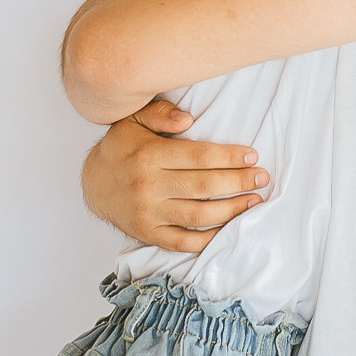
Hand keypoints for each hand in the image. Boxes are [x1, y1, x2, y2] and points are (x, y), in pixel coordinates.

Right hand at [81, 100, 269, 252]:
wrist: (94, 183)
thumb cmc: (123, 147)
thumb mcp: (134, 119)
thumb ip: (160, 113)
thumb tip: (188, 119)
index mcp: (149, 156)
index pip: (199, 157)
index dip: (230, 157)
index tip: (252, 156)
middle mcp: (148, 187)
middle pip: (204, 187)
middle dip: (239, 182)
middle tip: (262, 178)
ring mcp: (148, 214)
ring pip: (198, 216)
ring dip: (231, 210)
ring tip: (254, 201)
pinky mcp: (148, 234)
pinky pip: (183, 242)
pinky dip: (208, 239)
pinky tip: (229, 228)